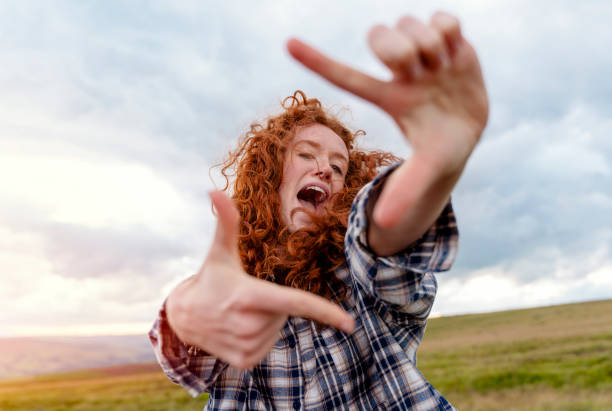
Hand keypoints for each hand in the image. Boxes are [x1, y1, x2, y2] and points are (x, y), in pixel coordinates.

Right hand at [166, 191, 354, 368]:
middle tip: (246, 298)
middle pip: (286, 313)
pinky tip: (238, 330)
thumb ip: (226, 222)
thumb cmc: (209, 280)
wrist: (182, 318)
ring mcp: (246, 346)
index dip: (325, 312)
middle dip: (274, 304)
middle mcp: (250, 325)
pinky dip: (259, 338)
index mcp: (250, 296)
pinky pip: (267, 347)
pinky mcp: (244, 362)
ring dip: (266, 321)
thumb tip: (215, 190)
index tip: (350, 323)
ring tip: (239, 314)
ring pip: (277, 330)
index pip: (296, 303)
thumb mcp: (220, 252)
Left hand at [287, 12, 488, 227]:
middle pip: (379, 37)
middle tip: (415, 70)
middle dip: (396, 50)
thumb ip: (404, 192)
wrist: (471, 129)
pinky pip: (443, 17)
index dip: (316, 60)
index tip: (287, 45)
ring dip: (428, 44)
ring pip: (409, 23)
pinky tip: (455, 53)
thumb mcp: (427, 169)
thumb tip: (380, 226)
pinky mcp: (448, 38)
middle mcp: (399, 71)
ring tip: (441, 68)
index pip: (345, 75)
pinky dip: (449, 30)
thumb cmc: (442, 150)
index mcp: (387, 97)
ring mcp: (422, 52)